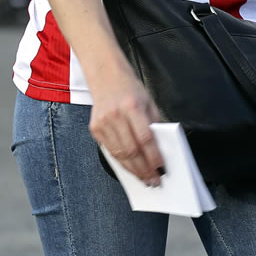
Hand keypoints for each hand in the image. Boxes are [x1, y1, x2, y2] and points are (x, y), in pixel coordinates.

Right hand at [88, 67, 165, 185]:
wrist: (105, 75)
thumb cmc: (130, 88)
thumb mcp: (148, 101)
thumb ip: (154, 123)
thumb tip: (161, 148)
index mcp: (132, 106)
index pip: (145, 138)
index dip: (154, 156)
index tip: (162, 168)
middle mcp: (115, 115)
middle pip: (131, 150)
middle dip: (144, 169)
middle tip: (154, 180)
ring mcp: (102, 123)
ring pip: (119, 154)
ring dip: (133, 170)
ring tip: (144, 178)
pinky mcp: (94, 128)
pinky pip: (109, 150)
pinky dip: (121, 161)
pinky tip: (130, 167)